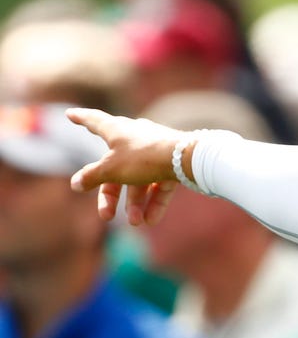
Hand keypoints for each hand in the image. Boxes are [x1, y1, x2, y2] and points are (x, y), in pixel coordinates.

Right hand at [66, 107, 184, 225]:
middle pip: (116, 167)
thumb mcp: (112, 169)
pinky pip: (161, 184)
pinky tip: (152, 221)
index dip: (81, 118)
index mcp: (117, 130)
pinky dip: (156, 202)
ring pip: (141, 179)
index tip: (70, 114)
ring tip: (137, 223)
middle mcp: (136, 137)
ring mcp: (156, 150)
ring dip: (137, 203)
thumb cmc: (144, 157)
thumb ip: (93, 176)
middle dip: (111, 195)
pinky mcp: (173, 163)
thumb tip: (76, 184)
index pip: (94, 122)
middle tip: (106, 216)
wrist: (187, 158)